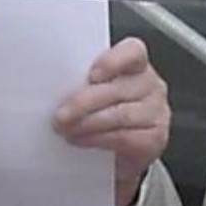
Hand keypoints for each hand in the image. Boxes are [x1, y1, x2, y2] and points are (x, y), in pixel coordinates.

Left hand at [53, 37, 170, 205]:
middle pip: (118, 89)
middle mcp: (150, 85)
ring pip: (120, 115)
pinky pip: (124, 137)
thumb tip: (50, 85)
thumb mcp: (92, 90)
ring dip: (87, 123)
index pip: (133, 52)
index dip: (112, 61)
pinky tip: (81, 140)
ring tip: (65, 129)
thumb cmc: (100, 112)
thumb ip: (81, 81)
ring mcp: (156, 112)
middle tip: (60, 115)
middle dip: (84, 102)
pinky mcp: (155, 138)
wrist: (114, 153)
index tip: (91, 74)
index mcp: (135, 64)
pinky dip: (98, 139)